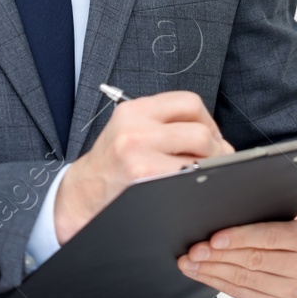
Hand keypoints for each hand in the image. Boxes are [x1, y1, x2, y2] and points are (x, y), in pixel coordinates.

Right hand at [54, 91, 232, 243]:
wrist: (80, 195)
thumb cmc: (110, 166)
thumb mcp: (128, 131)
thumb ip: (164, 125)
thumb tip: (215, 138)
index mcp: (134, 110)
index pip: (188, 102)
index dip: (208, 121)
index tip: (210, 137)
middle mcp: (136, 126)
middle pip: (201, 130)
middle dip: (216, 149)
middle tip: (213, 161)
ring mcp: (139, 151)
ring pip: (200, 154)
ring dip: (210, 167)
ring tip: (201, 174)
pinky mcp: (144, 175)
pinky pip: (188, 176)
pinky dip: (196, 183)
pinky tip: (189, 187)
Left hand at [177, 212, 296, 297]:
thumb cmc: (288, 229)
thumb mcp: (285, 215)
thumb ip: (262, 214)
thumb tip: (220, 213)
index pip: (270, 237)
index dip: (240, 237)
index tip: (213, 239)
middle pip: (255, 261)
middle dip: (219, 255)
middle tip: (193, 251)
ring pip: (247, 280)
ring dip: (213, 271)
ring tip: (190, 263)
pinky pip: (245, 296)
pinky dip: (220, 284)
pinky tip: (203, 275)